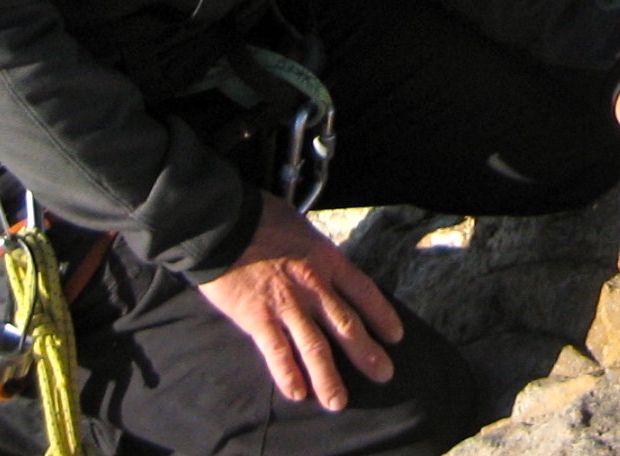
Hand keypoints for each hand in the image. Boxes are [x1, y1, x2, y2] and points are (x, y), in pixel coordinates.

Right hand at [198, 193, 404, 409]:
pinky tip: (298, 393)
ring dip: (329, 377)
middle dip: (367, 353)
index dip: (382, 315)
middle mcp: (314, 285)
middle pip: (347, 325)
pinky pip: (277, 352)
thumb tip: (321, 263)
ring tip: (338, 402)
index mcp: (327, 259)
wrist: (224, 223)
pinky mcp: (258, 318)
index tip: (395, 336)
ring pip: (315, 347)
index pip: (364, 292)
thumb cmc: (260, 218)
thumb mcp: (301, 228)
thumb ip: (314, 251)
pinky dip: (288, 374)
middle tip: (383, 374)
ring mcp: (287, 304)